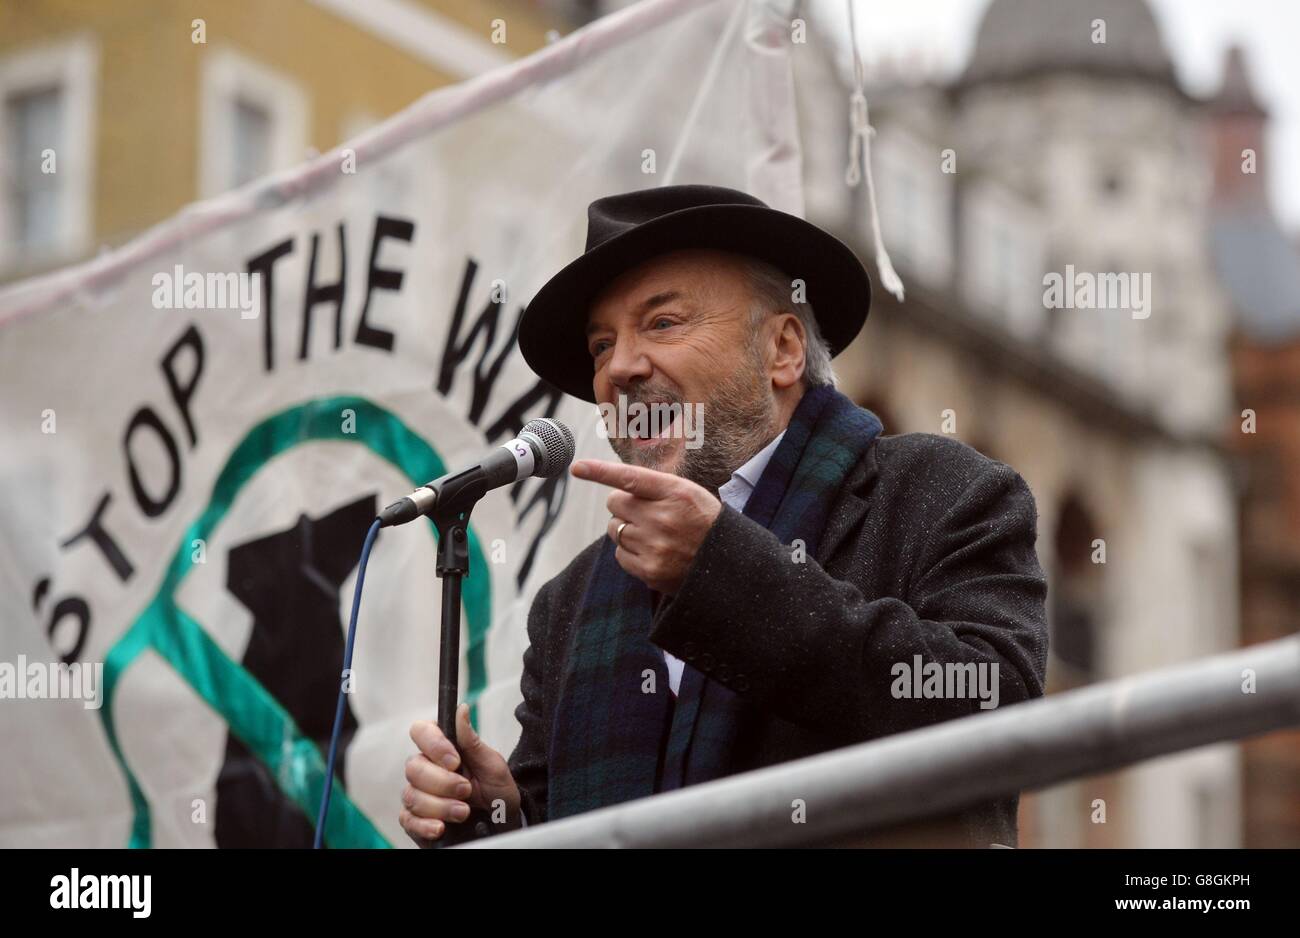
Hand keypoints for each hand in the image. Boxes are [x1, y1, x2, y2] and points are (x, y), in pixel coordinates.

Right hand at [400, 703, 521, 846]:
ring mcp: (417, 793)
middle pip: (414, 767)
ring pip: (412, 795)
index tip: (455, 760)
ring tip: (464, 811)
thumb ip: (472, 740)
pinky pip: (408, 820)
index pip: (420, 731)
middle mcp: (424, 768)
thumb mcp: (492, 764)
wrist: (501, 821)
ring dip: (441, 806)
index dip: (434, 744)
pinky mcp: (414, 819)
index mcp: (441, 746)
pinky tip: (441, 827)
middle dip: (443, 782)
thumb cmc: (495, 789)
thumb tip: (461, 709)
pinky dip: (425, 825)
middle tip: (467, 790)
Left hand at [572, 459, 721, 595]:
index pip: (630, 477)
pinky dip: (629, 552)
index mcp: (675, 492)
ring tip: (654, 535)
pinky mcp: (649, 570)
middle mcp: (663, 517)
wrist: (727, 565)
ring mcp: (654, 546)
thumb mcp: (688, 494)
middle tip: (646, 513)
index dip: (600, 472)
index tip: (577, 468)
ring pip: (614, 529)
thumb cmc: (704, 522)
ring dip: (626, 529)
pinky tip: (652, 553)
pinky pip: (619, 554)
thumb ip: (655, 487)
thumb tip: (616, 485)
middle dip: (623, 505)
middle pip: (615, 503)